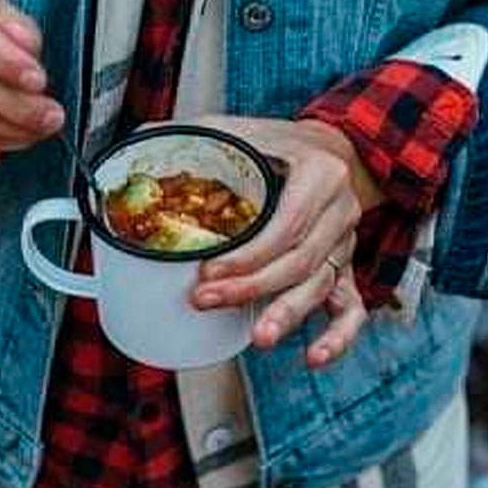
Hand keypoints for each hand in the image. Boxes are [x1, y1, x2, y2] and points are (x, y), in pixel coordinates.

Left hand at [189, 116, 370, 367]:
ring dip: (287, 314)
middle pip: (300, 260)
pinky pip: (351, 308)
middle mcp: (339, 210)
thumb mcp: (239, 130)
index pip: (287, 224)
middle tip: (207, 301)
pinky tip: (314, 357)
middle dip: (251, 287)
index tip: (207, 271)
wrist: (335, 149)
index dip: (247, 254)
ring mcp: (345, 242)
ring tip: (259, 339)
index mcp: (319, 174)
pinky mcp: (346, 267)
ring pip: (321, 286)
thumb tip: (136, 147)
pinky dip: (338, 337)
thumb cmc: (278, 143)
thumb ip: (194, 138)